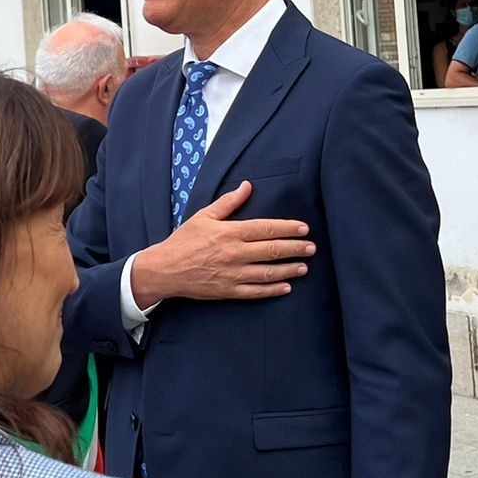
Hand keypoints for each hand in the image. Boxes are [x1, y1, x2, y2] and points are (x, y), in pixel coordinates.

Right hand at [130, 182, 312, 305]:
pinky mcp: (228, 291)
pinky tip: (286, 287)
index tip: (304, 228)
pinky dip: (273, 290)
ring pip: (268, 272)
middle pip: (272, 250)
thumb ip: (229, 202)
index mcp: (230, 232)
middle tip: (312, 248)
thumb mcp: (204, 216)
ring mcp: (232, 274)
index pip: (266, 228)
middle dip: (295, 248)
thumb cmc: (184, 241)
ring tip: (304, 267)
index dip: (288, 228)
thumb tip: (247, 186)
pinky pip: (256, 292)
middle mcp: (234, 253)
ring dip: (289, 269)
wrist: (165, 269)